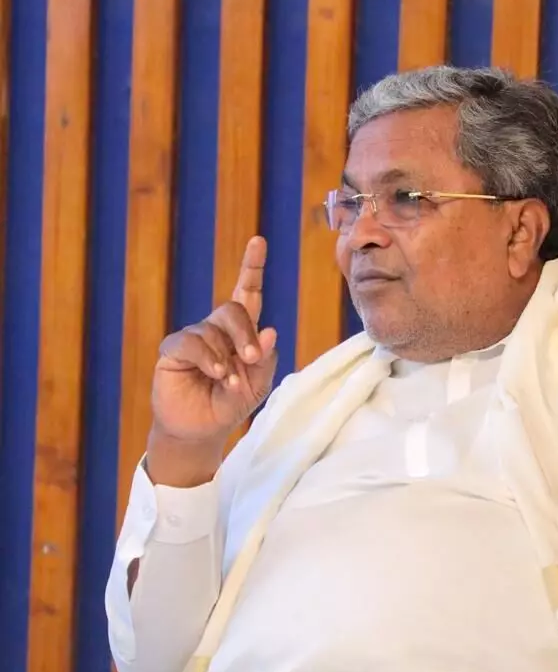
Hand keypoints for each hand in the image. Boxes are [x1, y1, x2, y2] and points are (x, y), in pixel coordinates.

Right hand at [151, 236, 277, 446]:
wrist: (201, 430)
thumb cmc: (230, 404)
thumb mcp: (257, 386)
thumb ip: (265, 360)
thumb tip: (271, 331)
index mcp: (241, 332)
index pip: (246, 292)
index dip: (251, 266)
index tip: (258, 241)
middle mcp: (216, 328)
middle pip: (233, 308)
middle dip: (245, 334)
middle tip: (252, 361)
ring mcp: (194, 337)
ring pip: (213, 329)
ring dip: (226, 358)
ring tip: (229, 382)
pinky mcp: (173, 350)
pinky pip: (191, 342)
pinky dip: (207, 358)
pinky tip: (216, 374)